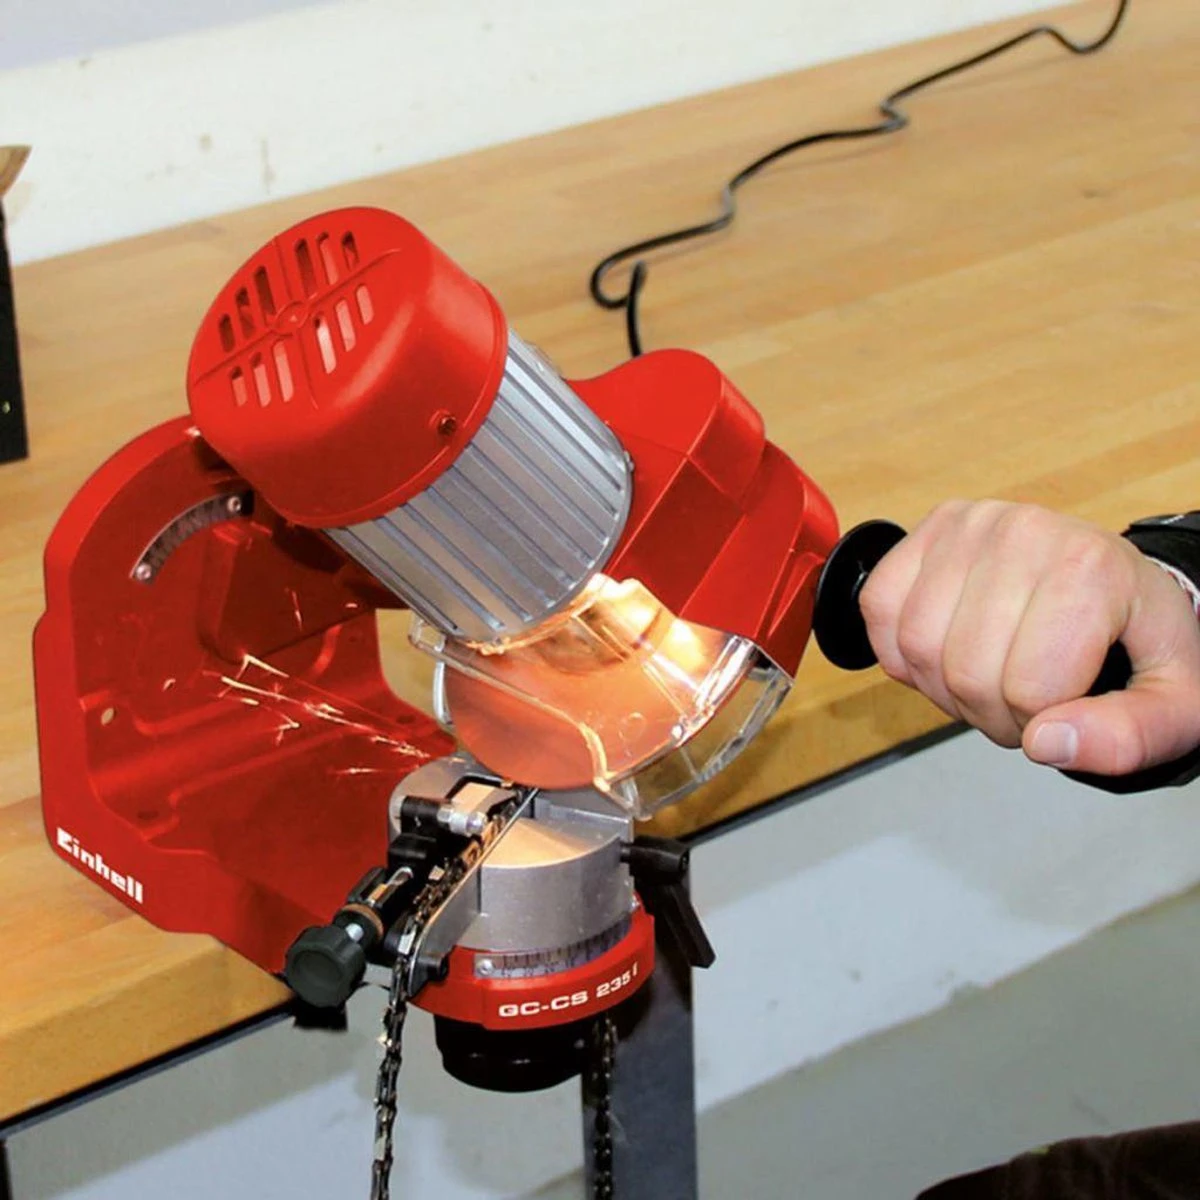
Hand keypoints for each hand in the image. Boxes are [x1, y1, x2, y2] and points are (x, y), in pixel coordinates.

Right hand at [858, 500, 1199, 774]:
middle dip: (988, 713)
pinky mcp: (929, 530)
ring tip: (985, 675)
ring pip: (916, 647)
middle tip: (1021, 702)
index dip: (1039, 727)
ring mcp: (970, 524)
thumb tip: (1047, 743)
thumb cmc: (1140, 644)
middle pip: (966, 672)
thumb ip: (1126, 738)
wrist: (1118, 587)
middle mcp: (1027, 532)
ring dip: (941, 686)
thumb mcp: (1174, 706)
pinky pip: (878, 608)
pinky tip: (943, 649)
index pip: (1029, 690)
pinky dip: (900, 650)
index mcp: (1093, 570)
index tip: (1064, 713)